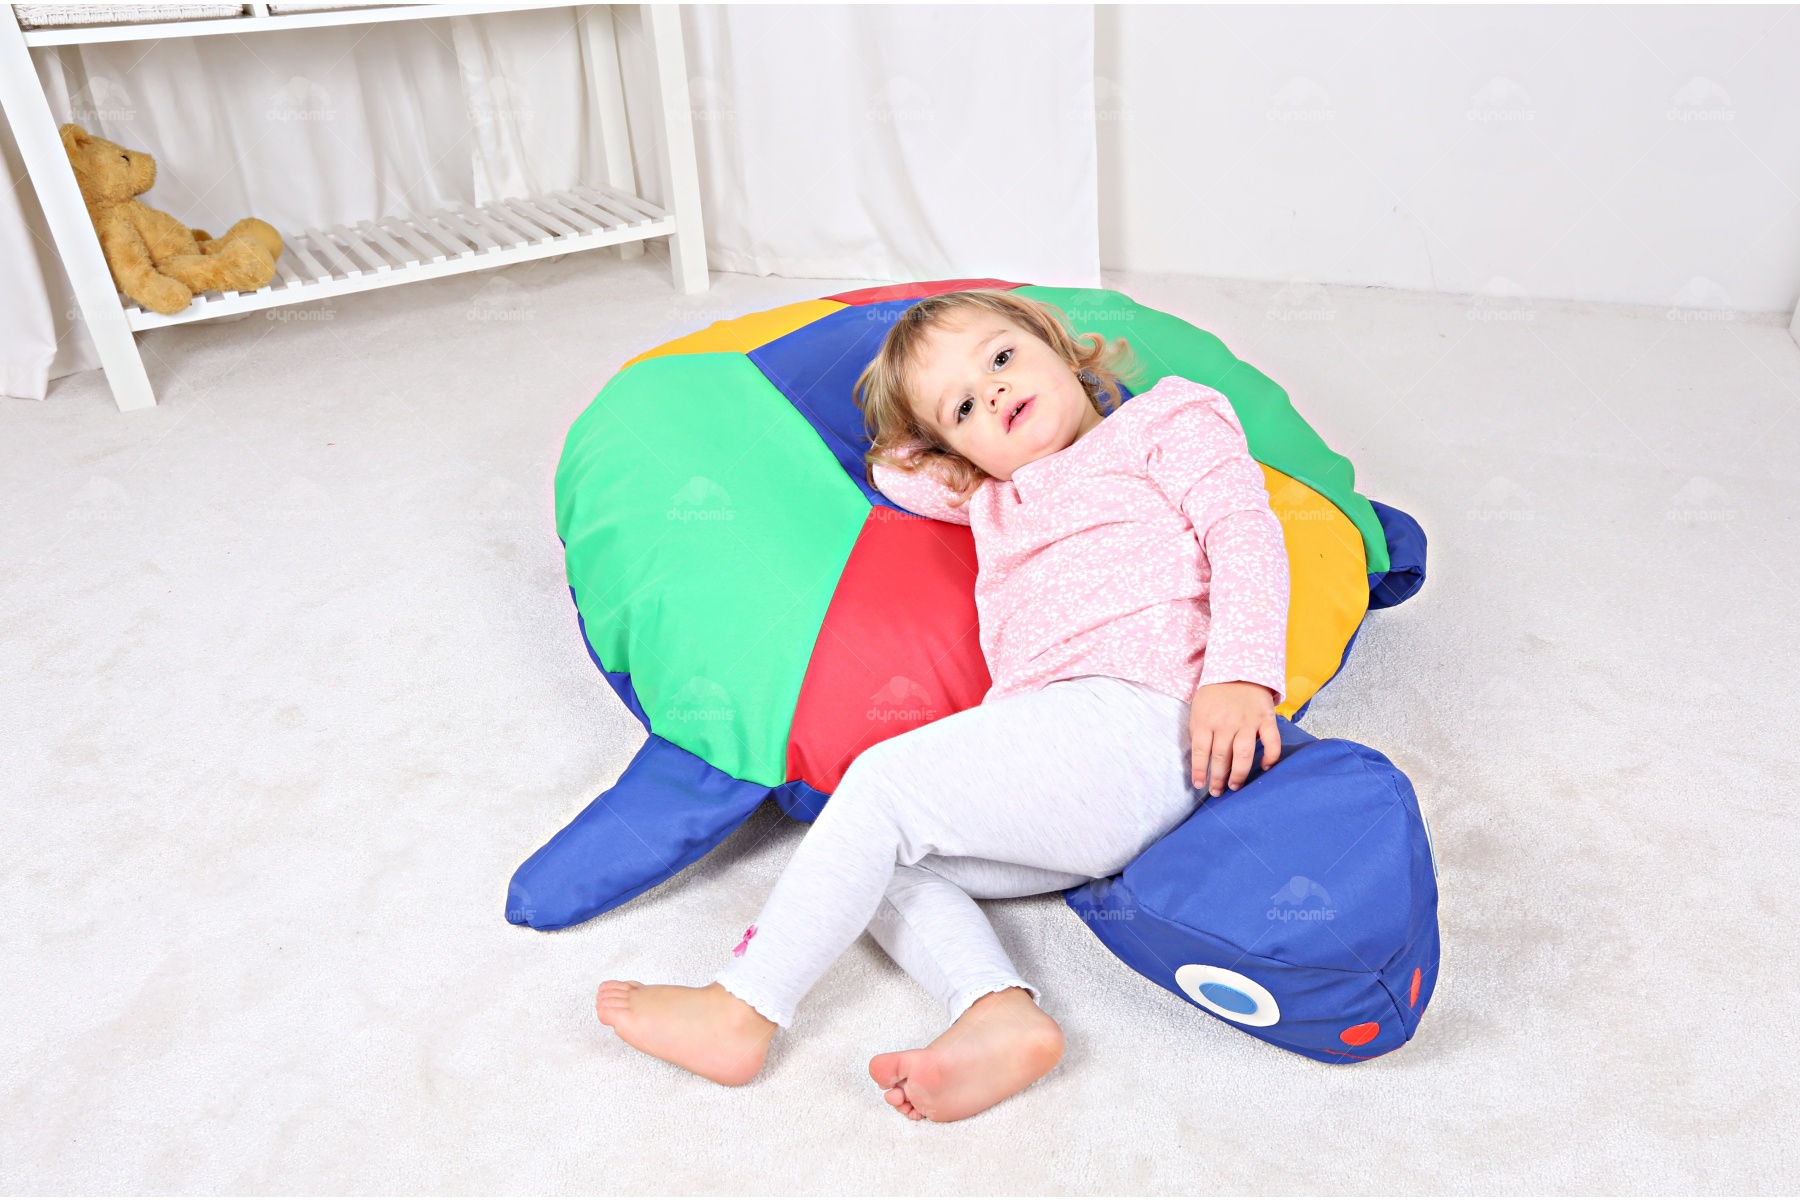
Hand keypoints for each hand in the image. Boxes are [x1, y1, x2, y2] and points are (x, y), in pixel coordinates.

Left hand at [1190, 681, 1280, 796]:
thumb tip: (1200, 761)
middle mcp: (1226, 722)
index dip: (1199, 771)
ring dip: (1239, 774)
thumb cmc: (1214, 694)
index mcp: (1206, 720)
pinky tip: (1264, 767)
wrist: (1238, 669)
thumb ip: (1199, 732)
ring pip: (1243, 754)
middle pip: (1221, 757)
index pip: (1200, 751)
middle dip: (1218, 778)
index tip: (1199, 785)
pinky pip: (1272, 742)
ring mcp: (1248, 721)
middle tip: (1217, 792)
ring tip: (1235, 786)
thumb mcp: (1198, 709)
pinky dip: (1270, 757)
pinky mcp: (1266, 719)